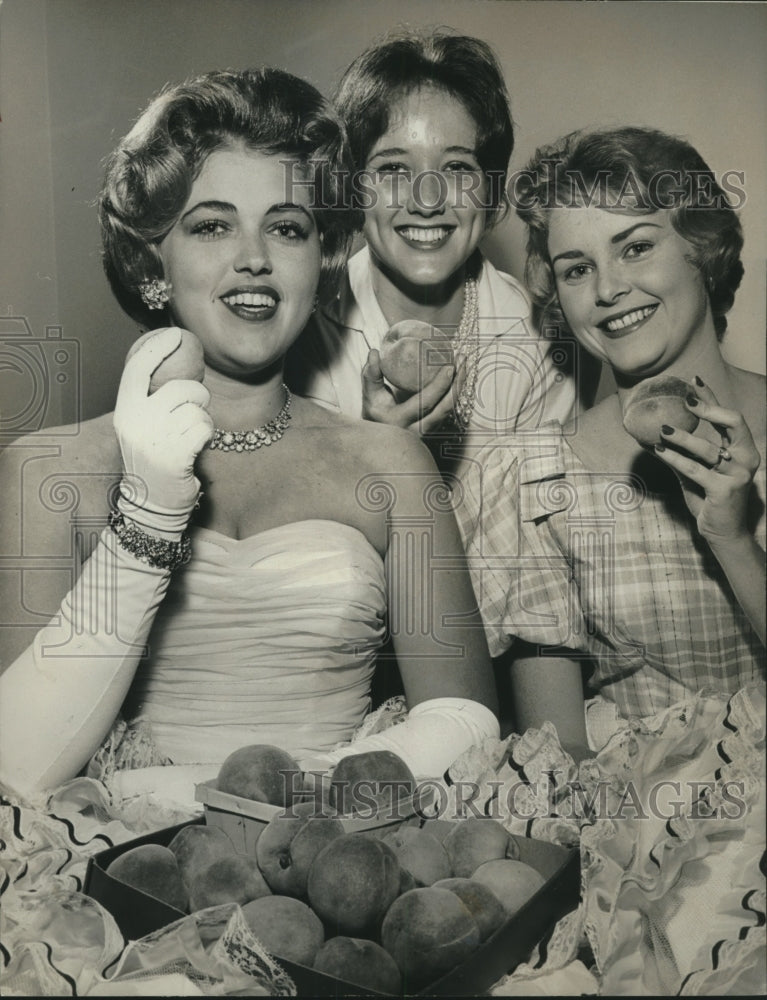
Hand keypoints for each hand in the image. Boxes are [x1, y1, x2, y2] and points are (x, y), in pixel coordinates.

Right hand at [114, 327, 212, 524]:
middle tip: (193, 413)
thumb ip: (151, 400)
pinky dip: (207, 436)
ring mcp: (155, 438)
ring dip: (202, 421)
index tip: (175, 334)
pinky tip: (196, 448)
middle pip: (181, 387)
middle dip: (198, 396)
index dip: (157, 347)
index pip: (138, 368)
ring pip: (197, 408)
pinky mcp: (176, 454)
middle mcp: (136, 421)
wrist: (152, 505)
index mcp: (125, 411)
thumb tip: (172, 363)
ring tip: (189, 438)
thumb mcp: (142, 427)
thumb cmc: (155, 461)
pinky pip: (205, 427)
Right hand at [361, 348, 455, 435]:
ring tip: (463, 364)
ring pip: (450, 410)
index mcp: (400, 421)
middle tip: (463, 361)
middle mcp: (417, 430)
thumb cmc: (375, 411)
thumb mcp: (370, 395)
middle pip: (445, 408)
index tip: (450, 366)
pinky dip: (455, 392)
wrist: (380, 437)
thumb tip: (374, 353)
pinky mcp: (435, 429)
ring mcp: (428, 432)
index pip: (425, 403)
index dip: (440, 385)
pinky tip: (458, 374)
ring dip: (459, 386)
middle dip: (458, 383)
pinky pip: (449, 410)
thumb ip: (370, 374)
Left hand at [654, 378, 760, 545]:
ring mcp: (738, 474)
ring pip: (707, 448)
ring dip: (683, 437)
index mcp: (742, 449)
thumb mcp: (694, 473)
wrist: (722, 532)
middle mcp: (746, 458)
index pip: (728, 417)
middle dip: (710, 407)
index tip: (693, 381)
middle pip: (734, 422)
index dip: (712, 398)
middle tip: (686, 400)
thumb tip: (652, 435)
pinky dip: (674, 459)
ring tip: (662, 430)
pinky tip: (659, 451)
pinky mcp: (725, 489)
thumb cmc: (708, 499)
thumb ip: (682, 454)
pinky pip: (695, 470)